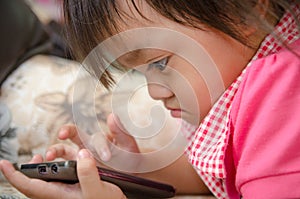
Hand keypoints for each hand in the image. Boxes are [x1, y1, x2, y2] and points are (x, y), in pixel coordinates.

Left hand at [0, 149, 126, 198]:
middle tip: (32, 158)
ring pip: (46, 179)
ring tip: (45, 157)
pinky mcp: (75, 185)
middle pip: (34, 184)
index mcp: (62, 195)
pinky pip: (59, 177)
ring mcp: (67, 189)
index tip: (4, 164)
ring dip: (42, 167)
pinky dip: (56, 167)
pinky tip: (64, 161)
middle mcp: (61, 193)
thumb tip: (81, 154)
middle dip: (27, 170)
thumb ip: (89, 173)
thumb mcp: (99, 190)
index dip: (15, 176)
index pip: (30, 187)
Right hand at [46, 113, 140, 169]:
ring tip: (49, 155)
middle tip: (62, 133)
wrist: (130, 173)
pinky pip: (64, 164)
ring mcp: (81, 155)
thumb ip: (120, 131)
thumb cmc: (129, 158)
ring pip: (64, 149)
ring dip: (55, 150)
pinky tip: (50, 168)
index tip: (107, 157)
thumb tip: (112, 116)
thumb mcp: (128, 145)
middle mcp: (89, 144)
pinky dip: (55, 164)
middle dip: (67, 131)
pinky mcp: (77, 166)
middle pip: (74, 133)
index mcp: (101, 138)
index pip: (98, 138)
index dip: (101, 146)